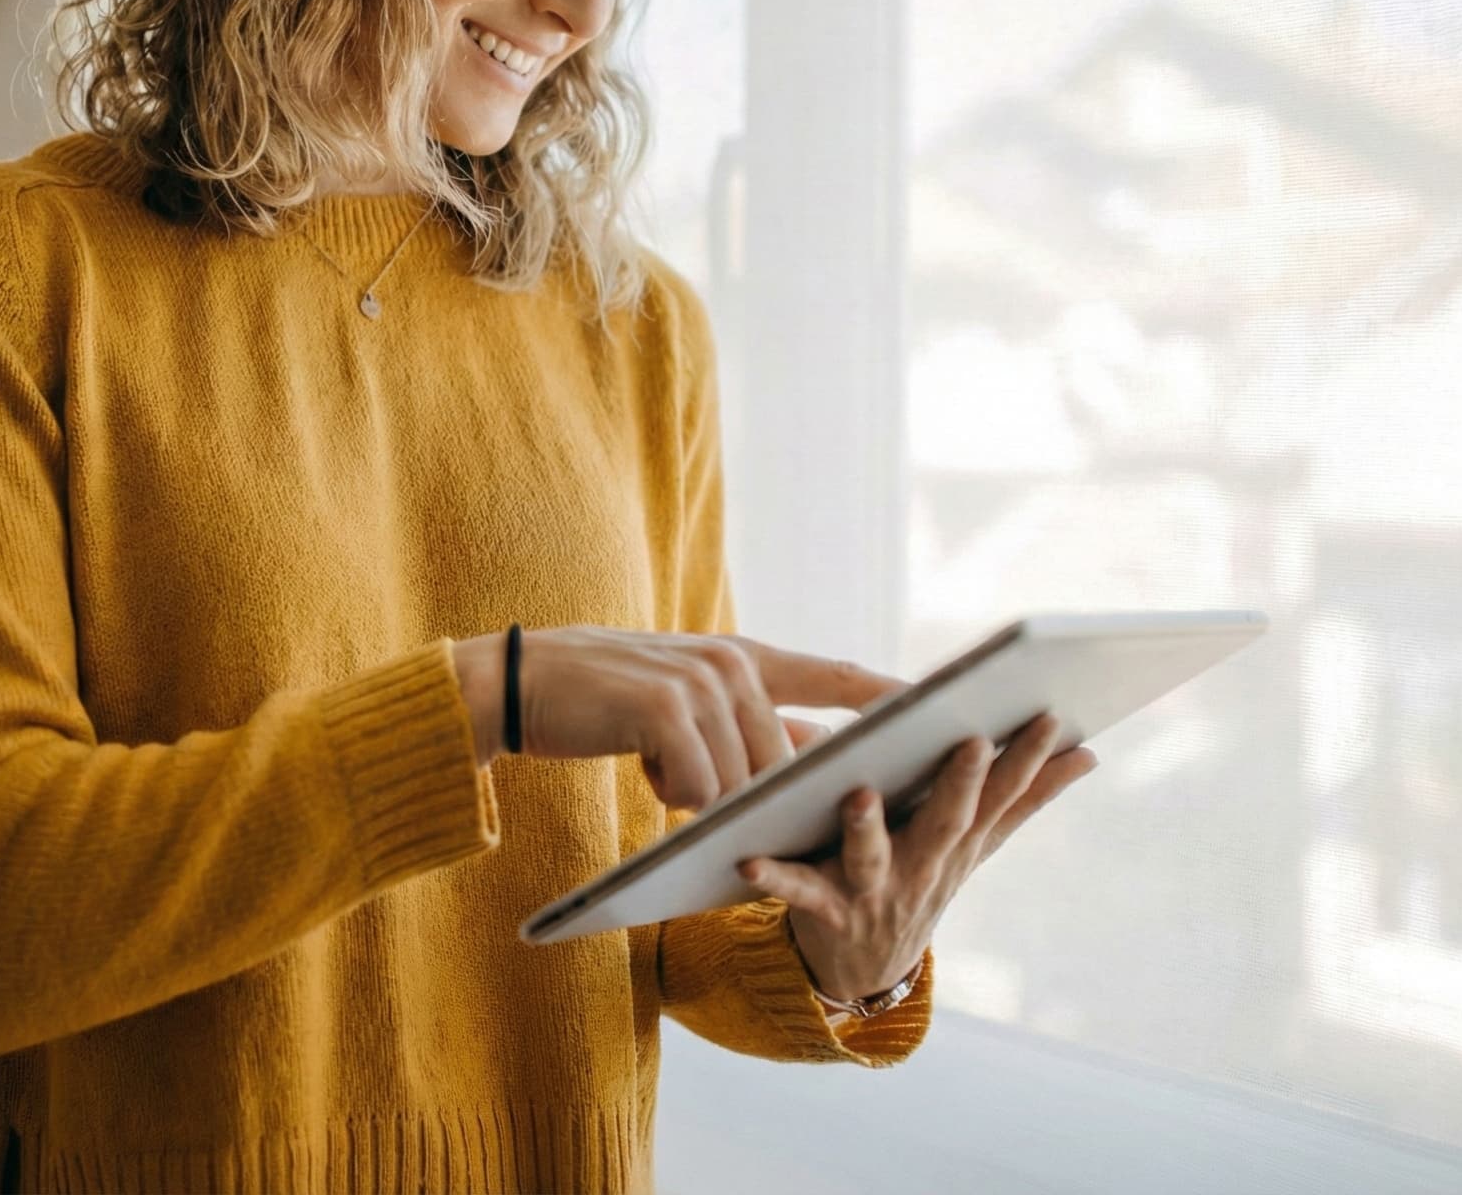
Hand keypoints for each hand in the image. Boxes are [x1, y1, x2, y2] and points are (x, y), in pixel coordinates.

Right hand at [449, 627, 904, 809]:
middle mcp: (730, 662)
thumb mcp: (681, 705)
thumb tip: (803, 752)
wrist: (515, 684)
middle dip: (769, 801)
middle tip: (720, 804)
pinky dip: (674, 796)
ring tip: (661, 771)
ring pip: (744, 782)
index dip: (889, 693)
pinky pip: (700, 788)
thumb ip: (742, 722)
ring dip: (706, 800)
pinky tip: (641, 767)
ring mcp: (699, 681)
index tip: (946, 706)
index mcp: (741, 657)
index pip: (833, 674)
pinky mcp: (664, 708)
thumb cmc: (600, 701)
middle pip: (787, 760)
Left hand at [738, 711, 1097, 1000]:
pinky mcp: (825, 910)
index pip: (1001, 796)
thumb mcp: (974, 845)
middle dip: (962, 783)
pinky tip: (747, 860)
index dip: (1027, 761)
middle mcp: (923, 866)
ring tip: (858, 794)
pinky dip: (773, 876)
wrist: (863, 970)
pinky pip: (797, 891)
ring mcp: (875, 892)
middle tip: (971, 741)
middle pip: (947, 822)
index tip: (1050, 718)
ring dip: (868, 827)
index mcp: (957, 841)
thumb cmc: (918, 879)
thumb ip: (1024, 800)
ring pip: (873, 857)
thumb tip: (1089, 755)